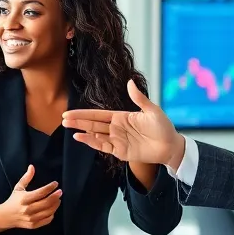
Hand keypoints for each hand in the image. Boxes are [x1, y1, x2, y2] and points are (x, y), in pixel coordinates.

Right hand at [0, 165, 60, 234]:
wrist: (5, 217)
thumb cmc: (13, 200)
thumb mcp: (18, 188)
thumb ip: (26, 177)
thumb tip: (32, 166)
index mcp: (24, 199)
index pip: (41, 192)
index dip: (50, 187)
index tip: (55, 183)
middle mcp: (28, 209)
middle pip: (47, 202)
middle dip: (55, 196)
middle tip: (60, 191)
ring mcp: (31, 218)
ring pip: (48, 211)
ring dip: (55, 204)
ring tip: (58, 199)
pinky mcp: (33, 225)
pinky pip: (47, 220)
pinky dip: (52, 214)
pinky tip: (52, 209)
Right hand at [62, 80, 186, 167]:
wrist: (170, 145)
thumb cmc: (163, 127)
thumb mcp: (151, 110)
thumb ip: (139, 98)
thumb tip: (129, 82)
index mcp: (121, 117)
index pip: (98, 114)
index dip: (84, 113)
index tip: (70, 112)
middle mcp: (116, 128)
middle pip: (93, 124)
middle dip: (78, 121)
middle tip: (63, 119)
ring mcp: (117, 140)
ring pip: (95, 135)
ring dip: (82, 131)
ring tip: (68, 127)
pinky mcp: (120, 152)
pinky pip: (103, 147)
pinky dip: (92, 142)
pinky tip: (81, 138)